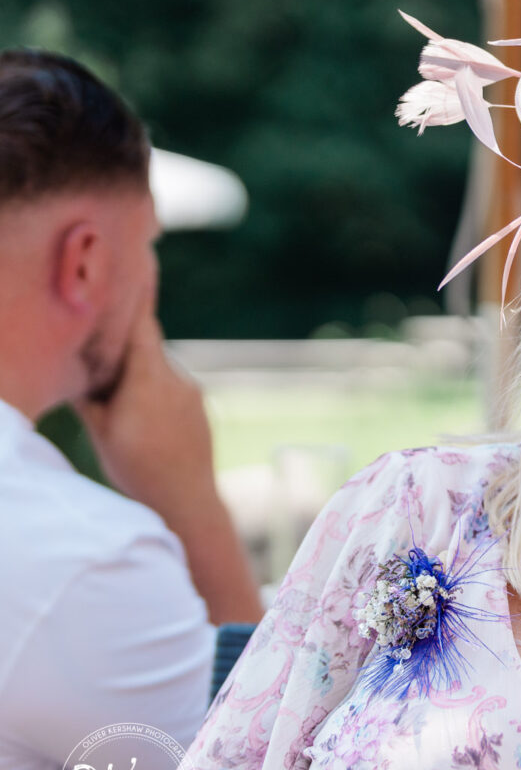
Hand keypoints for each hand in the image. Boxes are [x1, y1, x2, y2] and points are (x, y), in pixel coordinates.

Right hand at [74, 311, 217, 522]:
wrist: (187, 501)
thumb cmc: (136, 467)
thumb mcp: (100, 430)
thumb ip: (88, 393)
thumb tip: (72, 365)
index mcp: (149, 378)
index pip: (142, 327)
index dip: (134, 300)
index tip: (131, 268)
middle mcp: (176, 378)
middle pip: (146, 347)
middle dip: (124, 345)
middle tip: (101, 347)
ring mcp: (192, 392)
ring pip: (158, 369)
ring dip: (140, 373)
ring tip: (122, 400)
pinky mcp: (199, 406)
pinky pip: (172, 386)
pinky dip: (155, 389)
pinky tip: (145, 416)